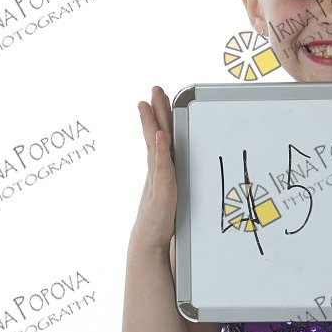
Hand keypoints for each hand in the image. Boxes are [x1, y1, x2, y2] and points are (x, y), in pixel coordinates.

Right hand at [134, 85, 176, 249]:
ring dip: (153, 123)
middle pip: (156, 134)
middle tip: (154, 89)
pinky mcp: (163, 189)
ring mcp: (158, 178)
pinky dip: (161, 150)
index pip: (159, 137)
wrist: (150, 242)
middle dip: (155, 111)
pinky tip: (160, 136)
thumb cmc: (163, 219)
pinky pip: (162, 166)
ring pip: (156, 145)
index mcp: (161, 168)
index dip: (158, 117)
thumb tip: (183, 166)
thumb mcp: (174, 193)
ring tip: (149, 104)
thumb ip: (176, 177)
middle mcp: (157, 169)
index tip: (157, 98)